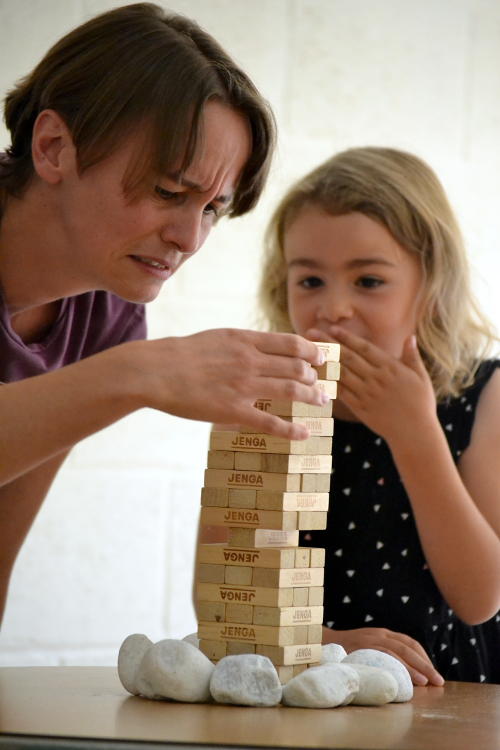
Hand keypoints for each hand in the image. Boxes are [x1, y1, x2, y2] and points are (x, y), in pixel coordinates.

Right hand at [127, 328, 328, 438]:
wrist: (157, 370)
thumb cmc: (183, 354)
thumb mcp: (218, 337)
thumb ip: (243, 342)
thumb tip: (264, 346)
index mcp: (246, 340)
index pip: (291, 344)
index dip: (312, 352)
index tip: (320, 359)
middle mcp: (250, 361)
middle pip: (297, 367)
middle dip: (314, 377)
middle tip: (320, 385)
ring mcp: (243, 386)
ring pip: (291, 390)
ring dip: (311, 397)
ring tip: (321, 403)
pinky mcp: (233, 411)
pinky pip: (270, 422)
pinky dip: (291, 430)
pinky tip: (303, 435)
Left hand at [306, 326, 436, 444]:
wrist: (415, 433)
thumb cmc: (421, 404)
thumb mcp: (421, 377)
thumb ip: (412, 356)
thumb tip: (409, 337)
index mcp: (391, 367)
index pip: (364, 348)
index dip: (347, 337)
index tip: (333, 328)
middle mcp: (376, 378)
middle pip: (348, 357)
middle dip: (328, 343)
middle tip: (311, 333)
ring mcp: (367, 393)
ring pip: (341, 373)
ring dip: (324, 361)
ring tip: (309, 352)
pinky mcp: (360, 408)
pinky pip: (341, 393)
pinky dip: (328, 383)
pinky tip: (316, 376)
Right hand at [322, 625, 443, 685]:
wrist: (321, 642)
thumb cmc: (347, 650)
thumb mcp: (368, 648)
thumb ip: (384, 655)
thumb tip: (406, 674)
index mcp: (383, 634)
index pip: (410, 643)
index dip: (424, 657)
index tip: (432, 673)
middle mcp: (379, 634)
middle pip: (409, 647)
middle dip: (426, 664)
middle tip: (438, 681)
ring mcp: (371, 639)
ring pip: (400, 651)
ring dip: (416, 667)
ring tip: (427, 682)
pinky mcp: (363, 647)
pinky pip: (386, 656)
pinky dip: (400, 667)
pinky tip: (409, 680)